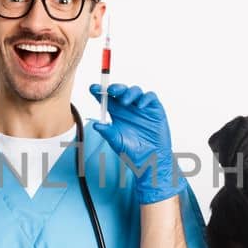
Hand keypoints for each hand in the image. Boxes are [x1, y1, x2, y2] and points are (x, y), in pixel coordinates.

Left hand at [89, 83, 179, 204]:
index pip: (106, 98)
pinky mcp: (155, 109)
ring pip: (135, 91)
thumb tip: (95, 125)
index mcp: (116, 113)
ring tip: (124, 101)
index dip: (99, 91)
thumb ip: (107, 133)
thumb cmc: (131, 151)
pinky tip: (140, 106)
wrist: (150, 160)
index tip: (92, 88)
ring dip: (129, 93)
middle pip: (120, 91)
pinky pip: (150, 97)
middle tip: (110, 90)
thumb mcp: (116, 142)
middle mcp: (128, 107)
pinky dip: (145, 98)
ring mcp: (142, 107)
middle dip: (115, 88)